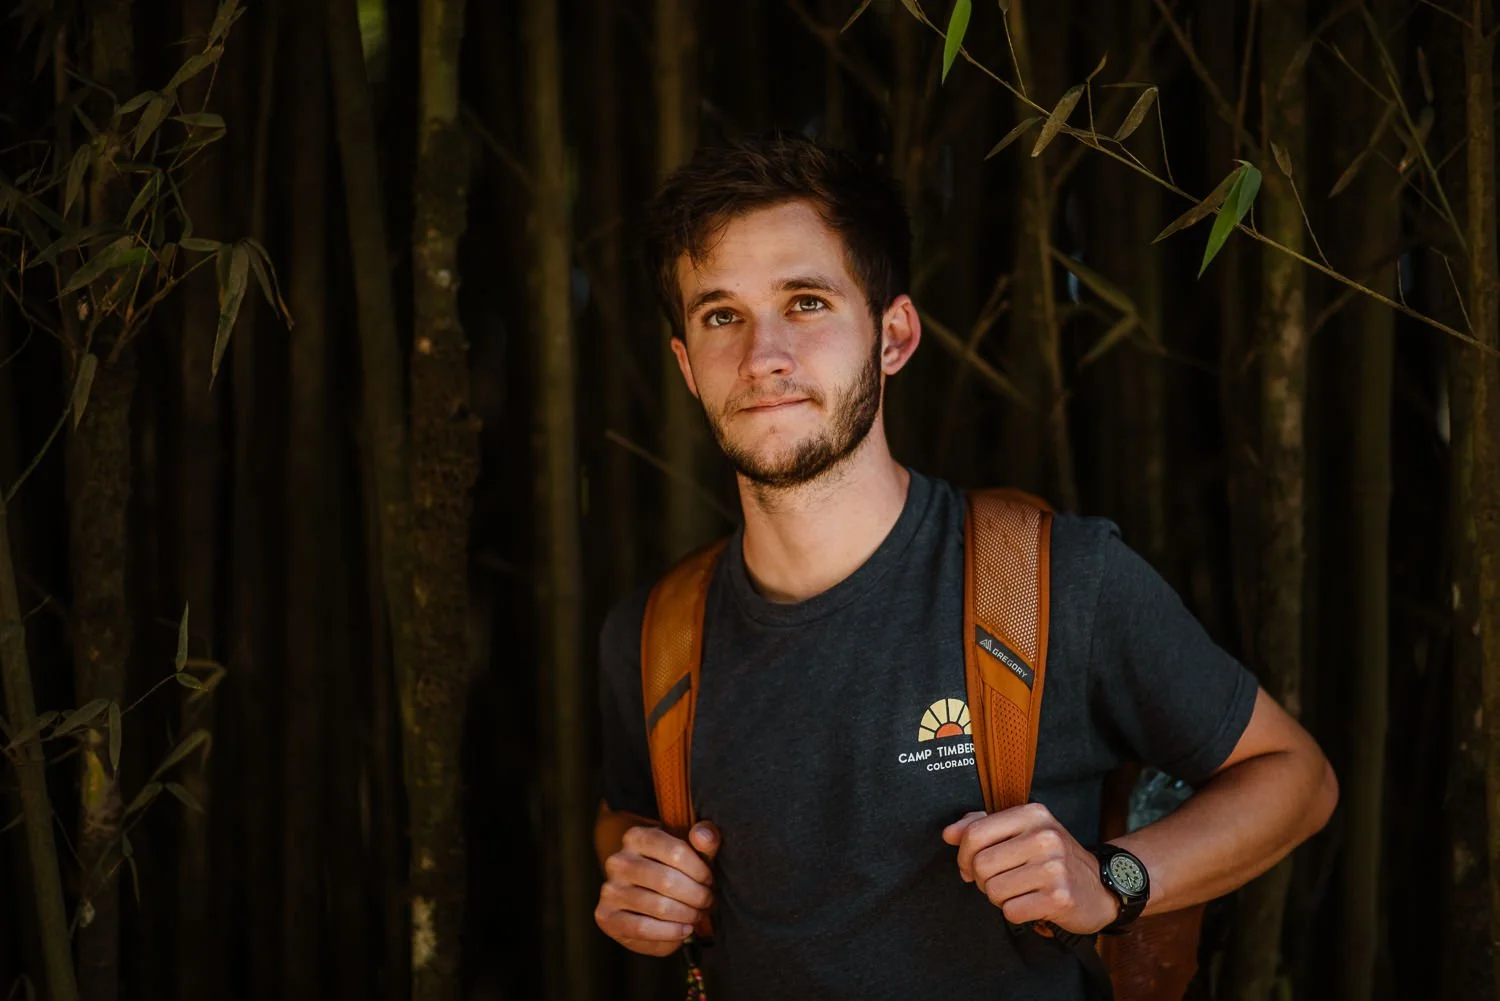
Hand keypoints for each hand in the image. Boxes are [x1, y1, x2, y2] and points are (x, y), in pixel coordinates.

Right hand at [595, 822, 719, 956]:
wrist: (646, 892)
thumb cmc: (675, 869)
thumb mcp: (692, 850)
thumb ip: (704, 839)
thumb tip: (704, 836)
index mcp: (636, 837)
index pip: (676, 852)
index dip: (700, 870)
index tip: (709, 881)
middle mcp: (618, 861)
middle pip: (667, 881)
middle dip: (696, 896)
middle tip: (707, 902)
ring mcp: (610, 890)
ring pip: (657, 906)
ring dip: (686, 915)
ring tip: (697, 915)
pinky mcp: (607, 917)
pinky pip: (642, 928)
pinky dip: (670, 933)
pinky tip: (684, 930)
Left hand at [942, 803, 1118, 935]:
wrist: (1101, 887)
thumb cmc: (1053, 858)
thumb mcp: (1022, 832)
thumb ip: (982, 827)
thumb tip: (948, 834)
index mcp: (1032, 814)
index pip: (974, 833)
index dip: (963, 856)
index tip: (968, 867)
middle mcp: (1045, 836)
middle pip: (981, 864)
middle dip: (982, 880)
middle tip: (1001, 882)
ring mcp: (1054, 867)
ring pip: (993, 890)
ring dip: (1000, 898)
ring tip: (1019, 891)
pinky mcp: (1060, 897)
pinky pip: (1011, 911)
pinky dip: (1016, 913)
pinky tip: (1032, 904)